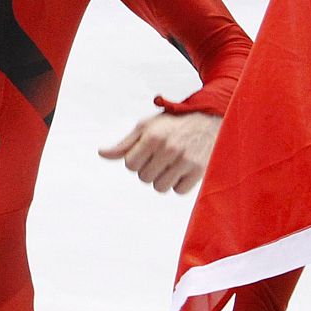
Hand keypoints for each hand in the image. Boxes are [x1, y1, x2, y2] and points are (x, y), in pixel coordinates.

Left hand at [98, 112, 219, 193]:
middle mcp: (169, 148)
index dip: (136, 161)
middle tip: (161, 157)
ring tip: (171, 164)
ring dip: (163, 179)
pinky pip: (179, 191)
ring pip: (160, 187)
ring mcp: (185, 160)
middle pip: (144, 178)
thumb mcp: (147, 127)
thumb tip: (101, 153)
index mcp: (152, 136)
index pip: (130, 165)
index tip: (146, 152)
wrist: (209, 119)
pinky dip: (179, 184)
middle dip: (149, 169)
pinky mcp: (199, 170)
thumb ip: (125, 143)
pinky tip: (183, 169)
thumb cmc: (172, 124)